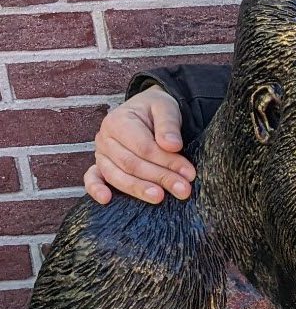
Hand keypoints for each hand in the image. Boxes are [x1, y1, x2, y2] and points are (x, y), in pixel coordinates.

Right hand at [86, 88, 195, 204]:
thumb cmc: (157, 110)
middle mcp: (105, 138)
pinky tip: (106, 200)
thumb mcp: (166, 108)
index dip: (167, 161)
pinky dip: (95, 189)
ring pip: (117, 175)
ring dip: (139, 189)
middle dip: (159, 178)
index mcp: (118, 121)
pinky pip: (92, 178)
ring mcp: (101, 154)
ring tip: (160, 197)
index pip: (144, 147)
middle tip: (183, 190)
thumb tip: (172, 145)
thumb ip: (168, 125)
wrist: (148, 112)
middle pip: (132, 164)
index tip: (189, 173)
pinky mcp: (101, 167)